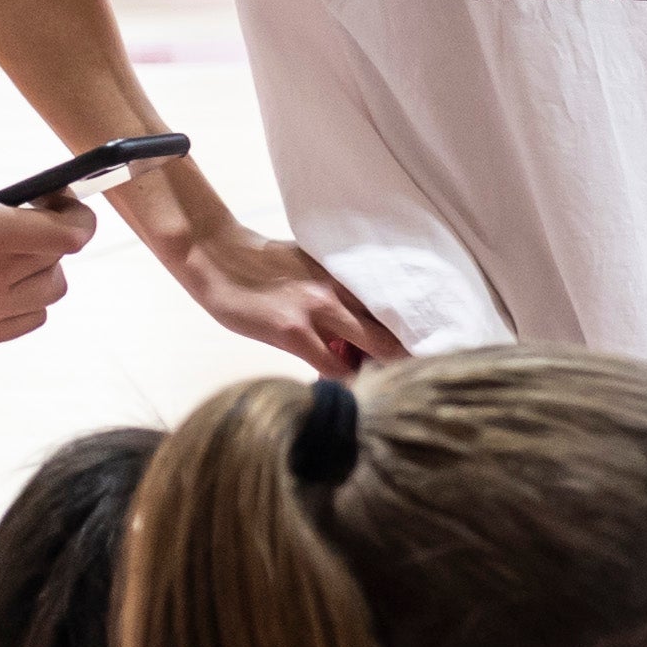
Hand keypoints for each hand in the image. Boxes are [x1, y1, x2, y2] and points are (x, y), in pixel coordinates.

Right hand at [0, 131, 92, 357]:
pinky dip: (22, 300)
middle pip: (59, 261)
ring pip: (46, 295)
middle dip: (50, 232)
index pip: (69, 234)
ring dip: (39, 267)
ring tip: (3, 246)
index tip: (59, 198)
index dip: (76, 212)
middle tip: (24, 213)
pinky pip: (22, 323)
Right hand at [139, 174, 402, 373]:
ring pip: (373, 348)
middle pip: (397, 326)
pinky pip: (333, 367)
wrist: (216, 257)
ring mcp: (318, 311)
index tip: (429, 348)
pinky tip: (350, 389)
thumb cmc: (263, 265)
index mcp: (347, 275)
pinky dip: (346, 382)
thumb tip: (366, 318)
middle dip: (411, 354)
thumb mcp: (311, 269)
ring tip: (388, 386)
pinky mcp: (292, 332)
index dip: (415, 331)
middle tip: (419, 375)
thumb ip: (339, 292)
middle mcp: (340, 290)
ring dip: (382, 370)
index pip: (397, 305)